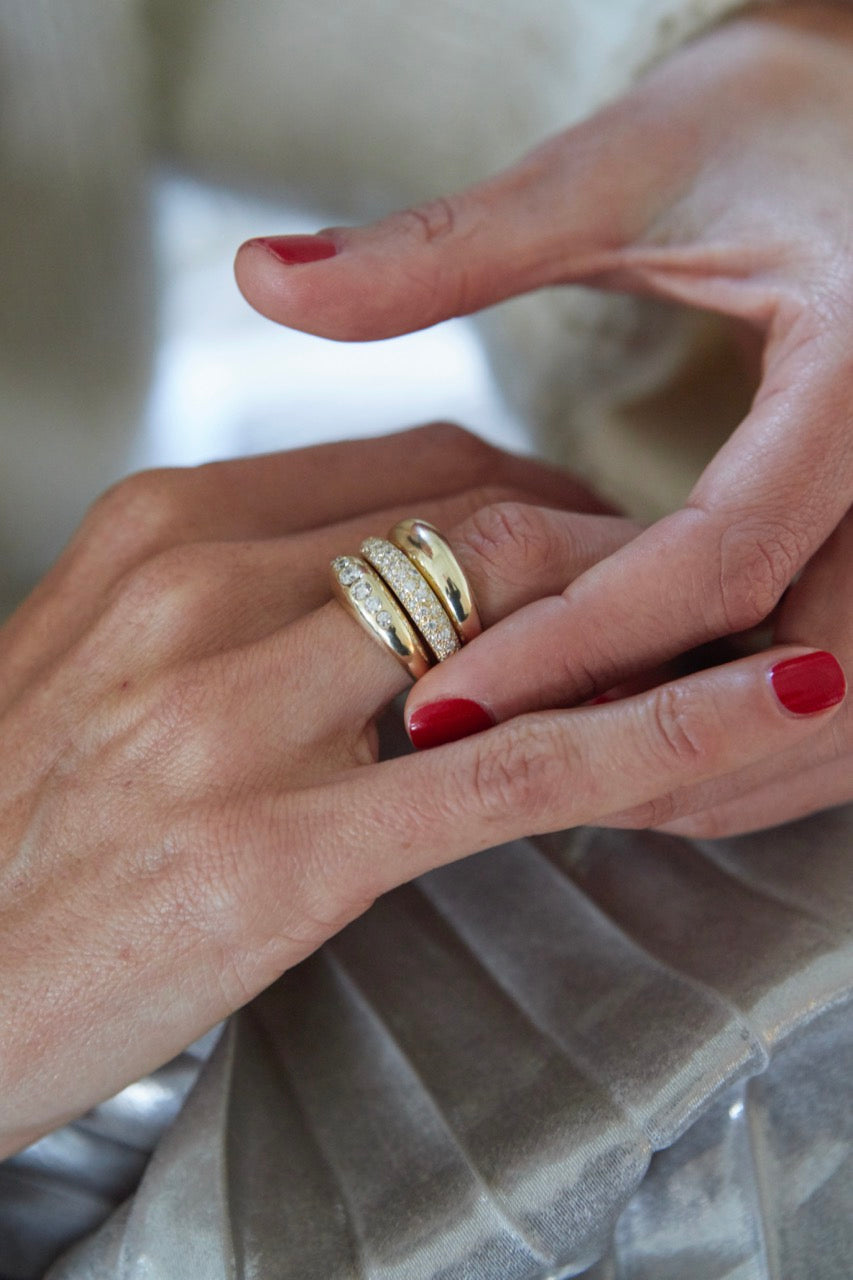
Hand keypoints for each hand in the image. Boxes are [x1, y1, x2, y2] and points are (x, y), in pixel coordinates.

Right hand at [0, 425, 843, 1154]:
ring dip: (659, 616)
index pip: (407, 462)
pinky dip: (666, 732)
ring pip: (521, 614)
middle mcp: (201, 595)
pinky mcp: (291, 852)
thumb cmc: (21, 823)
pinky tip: (770, 707)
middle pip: (478, 515)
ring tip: (748, 625)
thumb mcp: (98, 656)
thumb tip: (368, 579)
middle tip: (690, 581)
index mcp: (160, 532)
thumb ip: (230, 595)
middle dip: (614, 542)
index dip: (535, 488)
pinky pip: (522, 769)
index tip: (593, 529)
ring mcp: (242, 720)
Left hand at [234, 6, 852, 832]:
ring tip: (538, 760)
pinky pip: (846, 692)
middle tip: (488, 751)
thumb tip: (264, 279)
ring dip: (692, 758)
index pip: (720, 558)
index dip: (574, 642)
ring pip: (834, 709)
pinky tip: (631, 724)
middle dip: (638, 731)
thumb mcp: (628, 171)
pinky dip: (741, 737)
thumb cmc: (777, 121)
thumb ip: (450, 249)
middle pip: (794, 668)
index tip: (440, 697)